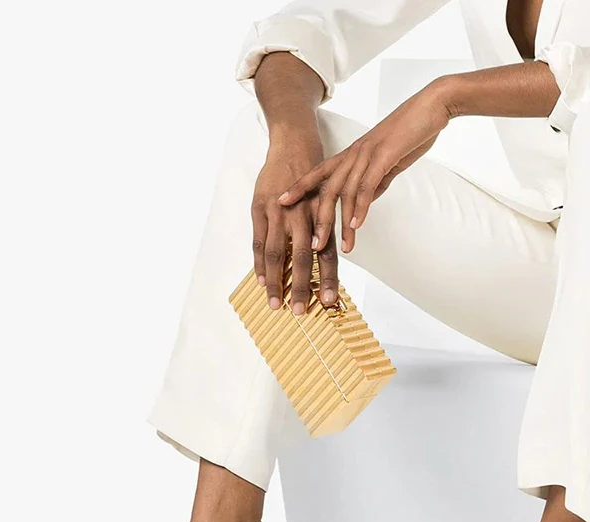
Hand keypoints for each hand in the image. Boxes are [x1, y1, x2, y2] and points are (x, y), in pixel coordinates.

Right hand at [252, 137, 339, 313]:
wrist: (294, 143)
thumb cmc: (314, 177)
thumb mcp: (326, 201)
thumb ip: (324, 230)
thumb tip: (324, 262)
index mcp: (320, 216)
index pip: (327, 254)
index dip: (329, 279)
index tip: (330, 303)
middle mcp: (302, 215)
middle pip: (302, 258)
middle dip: (302, 287)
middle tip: (301, 311)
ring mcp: (279, 211)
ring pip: (277, 253)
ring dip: (277, 281)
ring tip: (276, 304)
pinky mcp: (260, 207)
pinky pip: (259, 240)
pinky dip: (259, 262)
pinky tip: (261, 280)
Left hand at [278, 79, 451, 252]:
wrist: (432, 106)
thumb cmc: (410, 133)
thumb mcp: (387, 164)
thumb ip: (373, 183)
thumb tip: (363, 203)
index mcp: (352, 155)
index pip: (318, 174)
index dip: (299, 188)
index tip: (282, 204)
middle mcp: (354, 155)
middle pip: (326, 190)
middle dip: (318, 220)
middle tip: (314, 246)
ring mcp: (367, 155)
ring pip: (345, 192)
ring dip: (342, 222)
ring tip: (343, 246)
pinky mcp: (384, 156)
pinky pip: (366, 186)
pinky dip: (361, 208)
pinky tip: (357, 225)